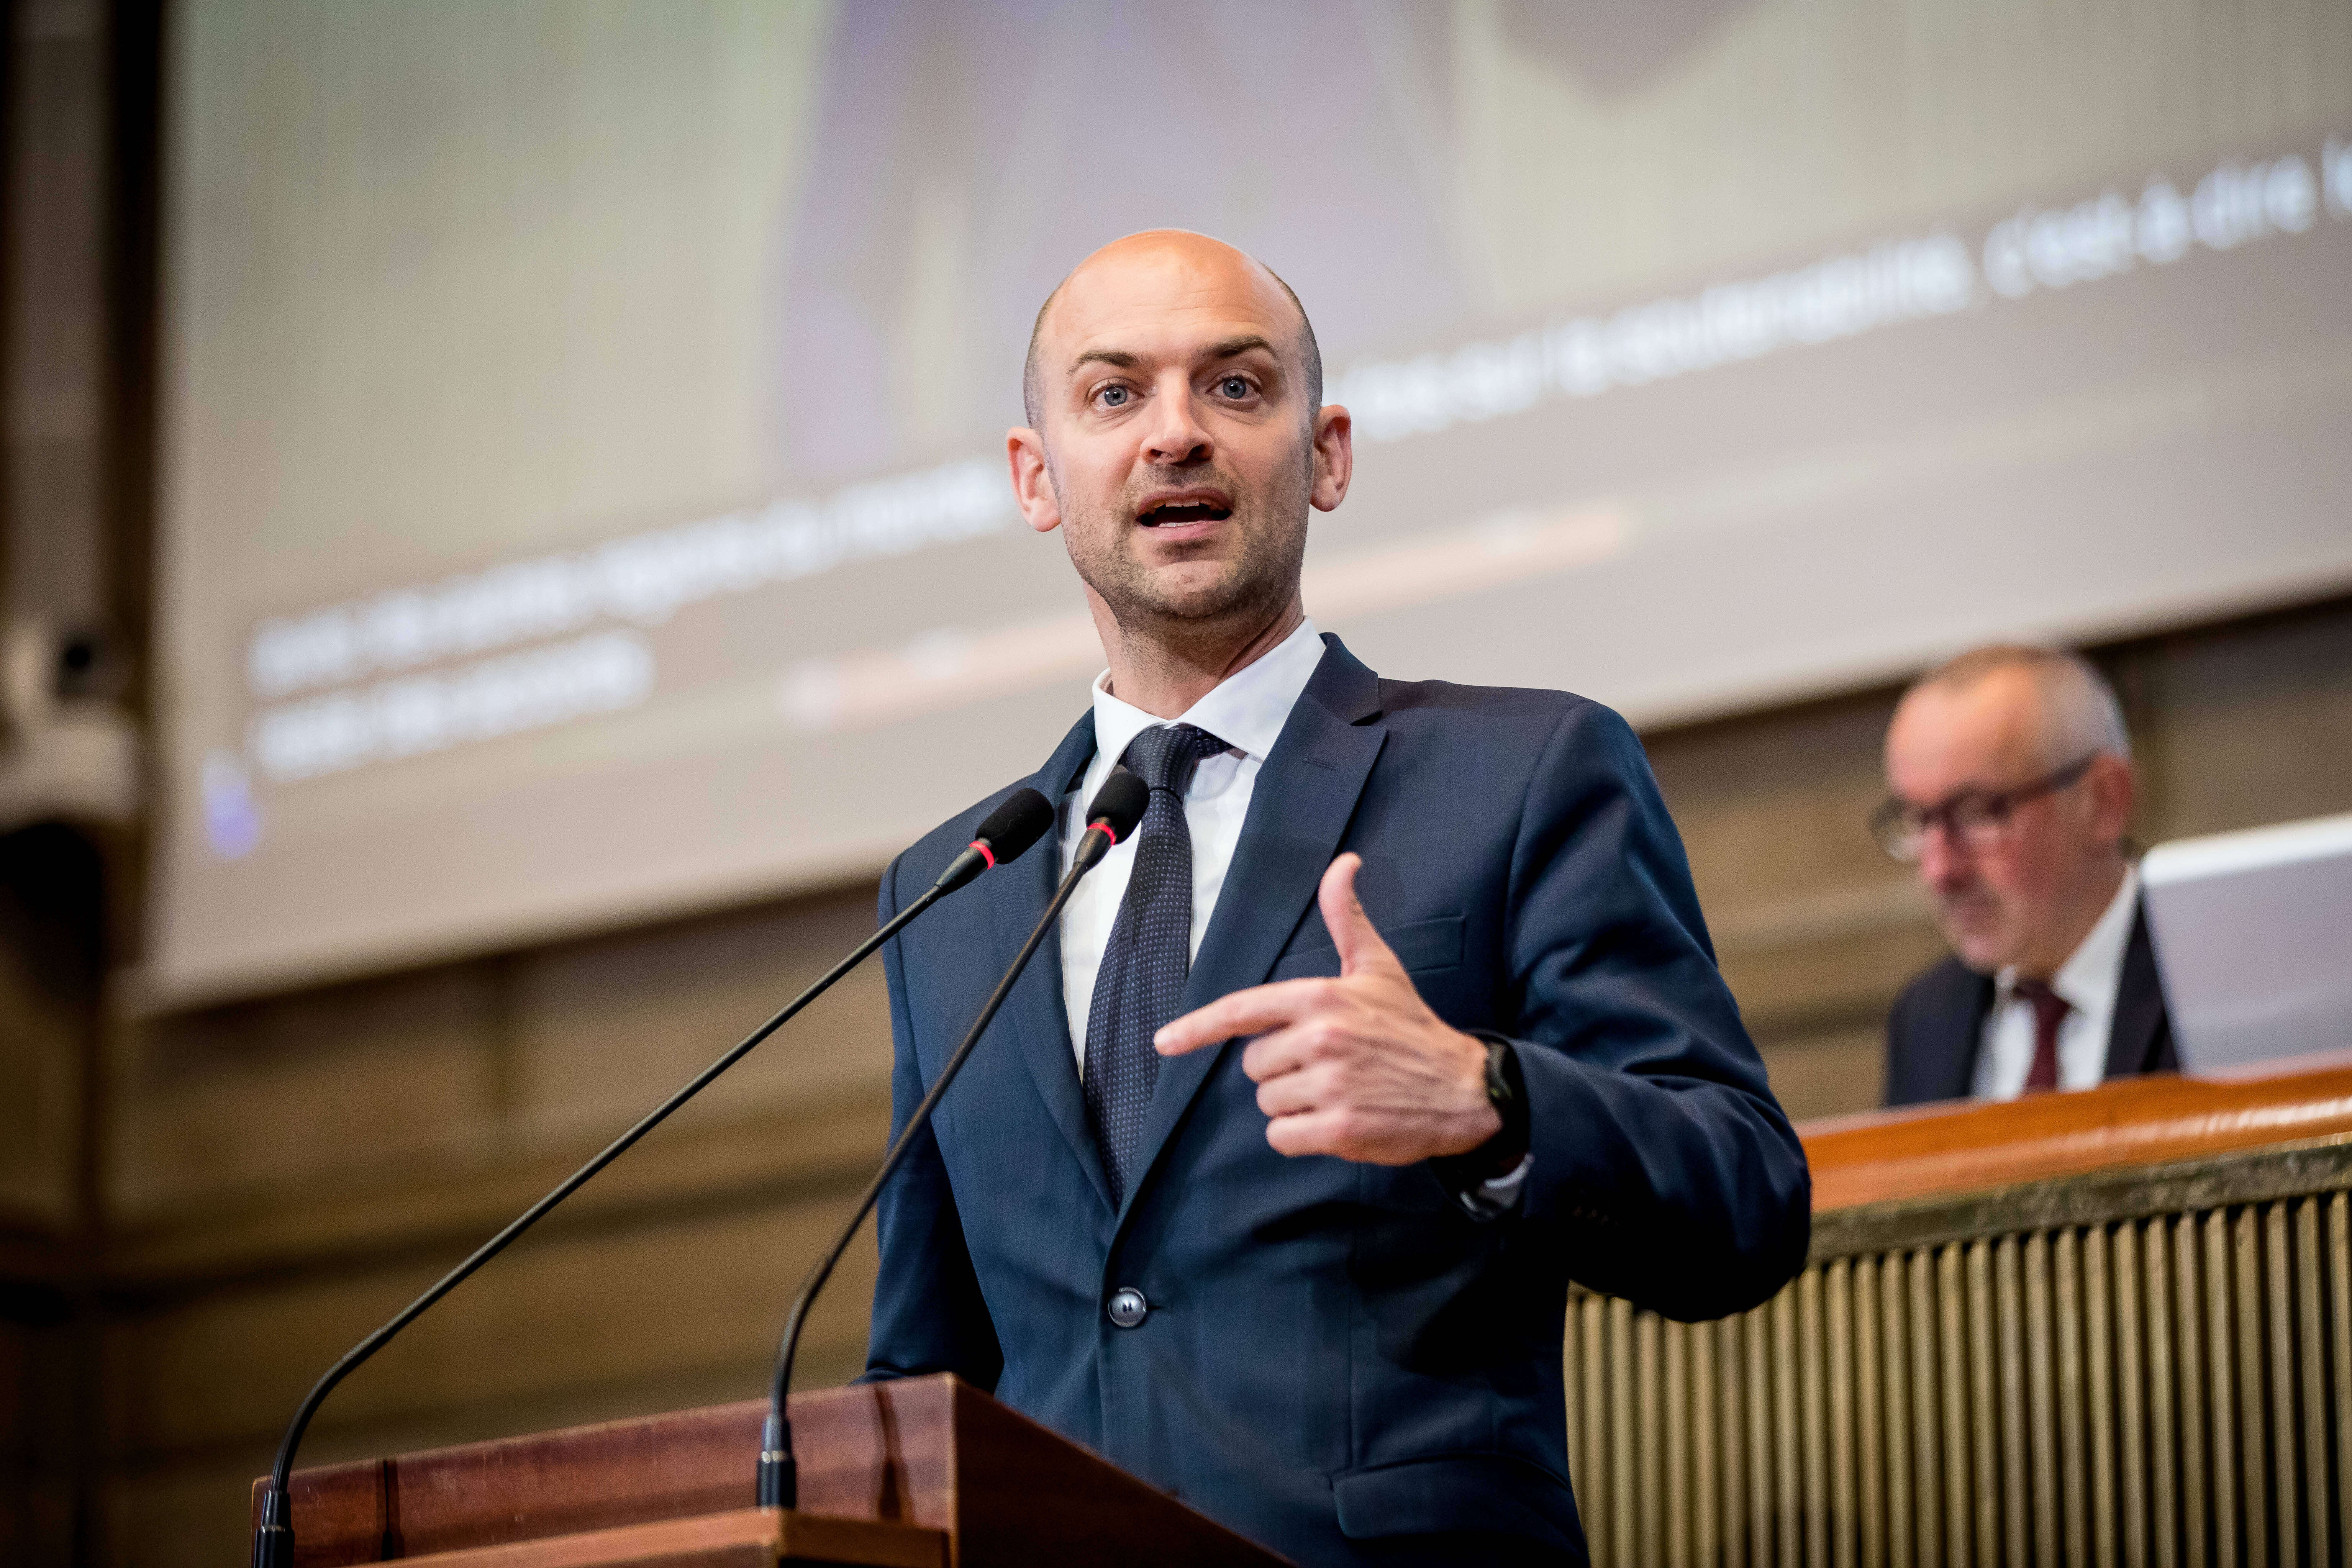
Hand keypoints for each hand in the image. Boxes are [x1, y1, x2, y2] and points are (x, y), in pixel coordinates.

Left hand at [1155, 853, 1500, 1163]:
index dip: (1197, 1027)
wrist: (1464, 1088)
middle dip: (1282, 1069)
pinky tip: (1336, 1121)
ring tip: (1339, 1091)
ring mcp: (1331, 1086)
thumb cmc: (1411, 1027)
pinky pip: (1283, 1138)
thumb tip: (1343, 863)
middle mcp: (1321, 1039)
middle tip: (1329, 1064)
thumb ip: (1347, 918)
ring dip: (1293, 1104)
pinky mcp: (1340, 1129)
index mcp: (1321, 998)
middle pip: (1253, 1065)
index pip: (1242, 1010)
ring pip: (1267, 1102)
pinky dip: (1301, 1136)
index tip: (1164, 1041)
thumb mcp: (1378, 968)